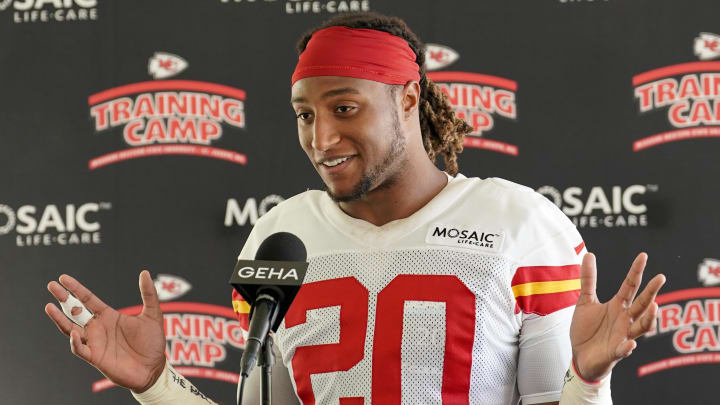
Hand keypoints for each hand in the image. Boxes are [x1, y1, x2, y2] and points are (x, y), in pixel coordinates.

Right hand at [45, 271, 166, 392]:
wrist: (154, 368)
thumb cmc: (152, 342)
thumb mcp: (152, 314)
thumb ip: (149, 294)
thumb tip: (145, 272)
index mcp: (108, 315)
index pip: (88, 299)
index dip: (76, 288)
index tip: (63, 278)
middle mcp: (98, 328)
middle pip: (75, 311)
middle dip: (63, 299)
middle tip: (51, 285)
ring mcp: (95, 342)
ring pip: (71, 329)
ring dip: (59, 319)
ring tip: (49, 307)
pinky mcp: (96, 357)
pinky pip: (80, 350)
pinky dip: (75, 343)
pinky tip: (74, 334)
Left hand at [570, 252, 665, 381]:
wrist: (580, 356)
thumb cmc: (586, 329)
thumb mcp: (585, 301)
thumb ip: (588, 279)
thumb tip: (589, 254)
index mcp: (618, 306)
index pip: (630, 285)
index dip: (636, 271)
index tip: (643, 255)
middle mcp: (624, 319)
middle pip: (641, 303)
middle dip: (651, 291)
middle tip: (661, 277)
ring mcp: (622, 335)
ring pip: (641, 326)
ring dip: (649, 318)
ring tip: (654, 306)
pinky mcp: (615, 352)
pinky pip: (623, 349)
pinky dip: (627, 347)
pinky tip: (631, 343)